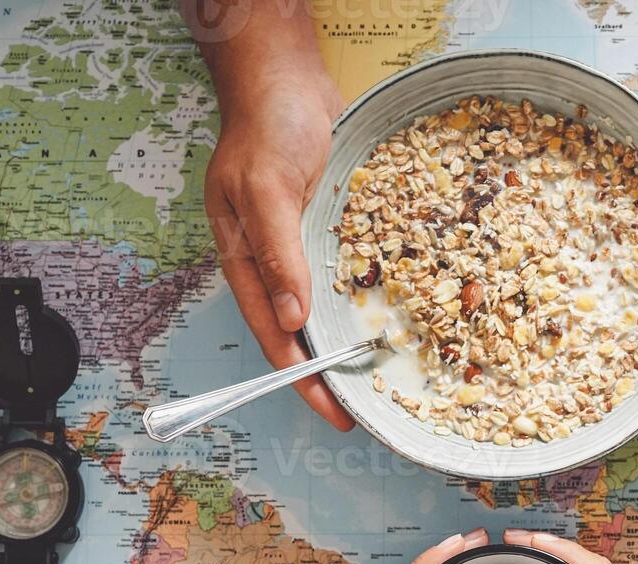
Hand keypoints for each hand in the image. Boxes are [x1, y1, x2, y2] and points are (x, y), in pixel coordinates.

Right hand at [204, 70, 355, 428]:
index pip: (274, 336)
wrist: (285, 77)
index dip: (301, 379)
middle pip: (300, 334)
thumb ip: (276, 251)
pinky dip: (365, 301)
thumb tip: (290, 315)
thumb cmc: (266, 125)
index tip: (333, 411)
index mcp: (244, 261)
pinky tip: (393, 319)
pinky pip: (347, 275)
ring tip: (382, 379)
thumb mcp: (265, 188)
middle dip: (329, 375)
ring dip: (348, 343)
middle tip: (366, 410)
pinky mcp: (329, 229)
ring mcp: (302, 246)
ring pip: (325, 310)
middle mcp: (273, 262)